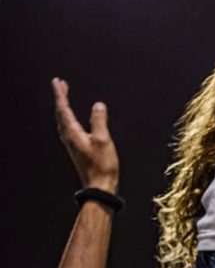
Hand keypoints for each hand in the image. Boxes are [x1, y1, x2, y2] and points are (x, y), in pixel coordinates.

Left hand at [52, 78, 118, 192]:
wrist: (100, 185)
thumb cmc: (102, 165)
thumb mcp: (103, 140)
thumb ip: (99, 121)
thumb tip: (97, 105)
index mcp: (73, 134)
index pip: (64, 110)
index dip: (61, 95)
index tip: (58, 82)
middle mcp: (70, 138)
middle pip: (61, 114)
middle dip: (60, 99)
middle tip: (60, 85)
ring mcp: (72, 144)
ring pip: (63, 121)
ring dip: (63, 108)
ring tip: (65, 98)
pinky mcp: (77, 148)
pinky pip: (68, 128)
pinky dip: (68, 118)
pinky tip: (72, 120)